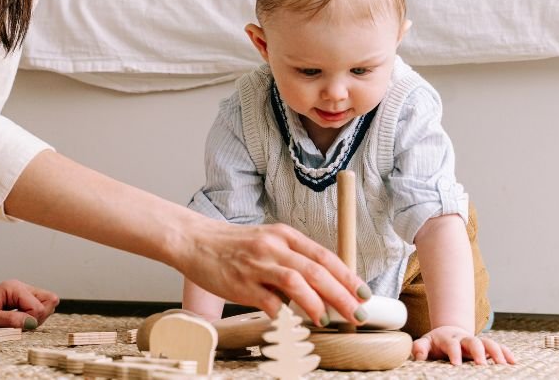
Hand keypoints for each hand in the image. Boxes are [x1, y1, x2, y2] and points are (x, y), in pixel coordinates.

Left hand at [0, 279, 58, 330]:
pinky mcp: (22, 302)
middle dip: (35, 319)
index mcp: (14, 288)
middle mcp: (21, 288)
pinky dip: (29, 321)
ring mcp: (22, 295)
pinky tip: (16, 322)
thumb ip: (11, 321)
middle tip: (15, 324)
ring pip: (44, 307)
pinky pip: (36, 311)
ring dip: (33, 320)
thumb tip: (32, 323)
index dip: (30, 321)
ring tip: (13, 323)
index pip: (39, 307)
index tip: (14, 327)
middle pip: (47, 304)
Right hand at [180, 220, 366, 326]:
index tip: (364, 294)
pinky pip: (270, 302)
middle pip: (317, 271)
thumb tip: (322, 286)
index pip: (324, 256)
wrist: (194, 240)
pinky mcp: (241, 283)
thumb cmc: (231, 245)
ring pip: (297, 282)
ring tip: (329, 320)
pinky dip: (286, 315)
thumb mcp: (266, 242)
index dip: (348, 276)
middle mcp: (273, 246)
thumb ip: (291, 259)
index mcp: (284, 235)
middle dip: (343, 295)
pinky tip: (295, 324)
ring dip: (318, 304)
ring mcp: (257, 264)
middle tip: (358, 314)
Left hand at [412, 325, 515, 364]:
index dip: (454, 353)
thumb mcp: (425, 343)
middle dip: (478, 352)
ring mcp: (477, 342)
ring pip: (488, 343)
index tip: (456, 364)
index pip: (451, 344)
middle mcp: (464, 339)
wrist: (448, 333)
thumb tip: (418, 355)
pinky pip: (498, 347)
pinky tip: (513, 362)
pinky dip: (506, 353)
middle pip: (473, 341)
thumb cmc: (436, 343)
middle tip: (481, 365)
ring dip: (496, 352)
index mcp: (448, 339)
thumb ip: (420, 347)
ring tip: (502, 364)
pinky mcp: (486, 347)